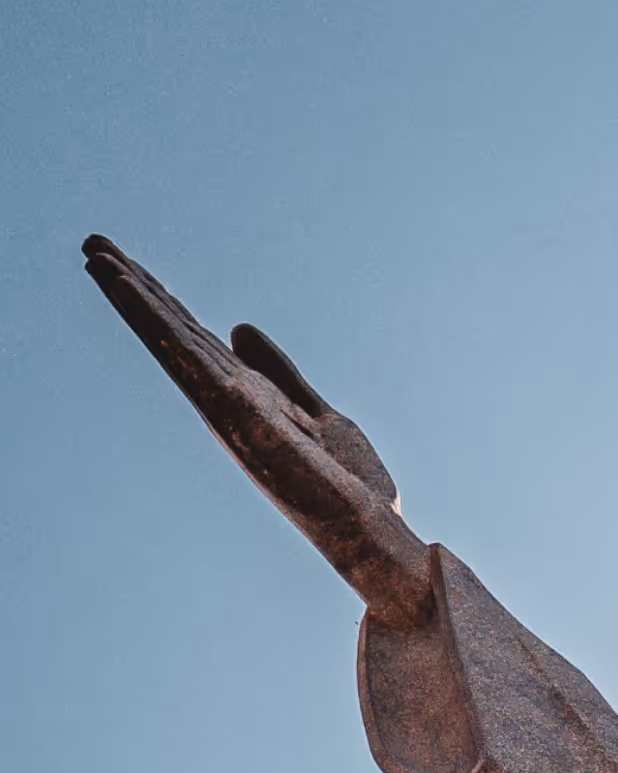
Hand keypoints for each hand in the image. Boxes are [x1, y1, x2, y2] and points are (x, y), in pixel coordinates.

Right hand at [83, 237, 434, 626]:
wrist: (371, 529)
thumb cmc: (349, 483)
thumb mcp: (317, 411)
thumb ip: (280, 372)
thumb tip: (238, 328)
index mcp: (246, 393)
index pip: (196, 337)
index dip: (163, 302)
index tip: (127, 264)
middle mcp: (227, 399)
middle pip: (174, 332)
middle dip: (134, 289)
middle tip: (91, 243)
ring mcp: (227, 405)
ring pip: (171, 340)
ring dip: (132, 298)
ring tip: (94, 254)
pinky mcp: (235, 410)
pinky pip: (189, 357)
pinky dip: (158, 323)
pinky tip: (133, 292)